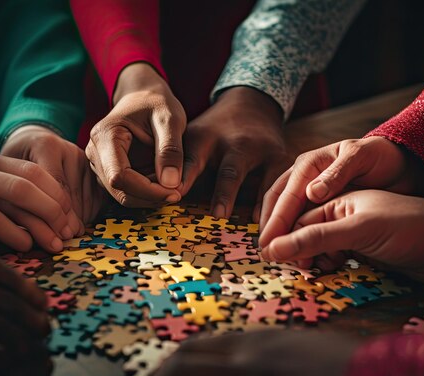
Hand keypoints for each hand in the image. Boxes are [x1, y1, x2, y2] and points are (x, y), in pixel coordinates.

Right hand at [0, 229, 49, 375]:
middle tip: (43, 333)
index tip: (42, 310)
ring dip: (23, 344)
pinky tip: (5, 367)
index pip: (12, 278)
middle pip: (11, 304)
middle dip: (35, 323)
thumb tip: (20, 288)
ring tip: (28, 351)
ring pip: (1, 329)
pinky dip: (0, 362)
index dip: (34, 299)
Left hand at [1, 125, 102, 233]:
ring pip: (85, 197)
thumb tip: (33, 234)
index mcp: (46, 146)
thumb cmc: (14, 162)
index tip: (55, 236)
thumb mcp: (8, 176)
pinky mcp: (92, 166)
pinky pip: (94, 196)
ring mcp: (83, 158)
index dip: (55, 215)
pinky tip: (77, 223)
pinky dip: (87, 212)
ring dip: (79, 219)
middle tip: (64, 241)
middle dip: (68, 221)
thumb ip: (17, 200)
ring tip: (70, 235)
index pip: (56, 187)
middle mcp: (69, 149)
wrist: (31, 140)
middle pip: (72, 194)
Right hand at [86, 62, 183, 206]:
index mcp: (105, 135)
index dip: (147, 191)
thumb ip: (170, 150)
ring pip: (122, 195)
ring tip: (172, 183)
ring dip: (149, 197)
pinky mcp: (107, 171)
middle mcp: (95, 152)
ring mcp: (98, 163)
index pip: (120, 177)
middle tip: (178, 193)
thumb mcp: (170, 119)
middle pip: (119, 190)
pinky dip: (145, 193)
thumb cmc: (156, 103)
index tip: (175, 193)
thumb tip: (171, 185)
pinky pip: (125, 191)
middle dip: (150, 197)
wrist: (143, 96)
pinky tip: (162, 181)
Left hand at [181, 86, 290, 220]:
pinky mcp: (279, 157)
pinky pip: (275, 183)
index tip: (175, 196)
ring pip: (266, 180)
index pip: (193, 161)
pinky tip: (263, 221)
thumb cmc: (213, 132)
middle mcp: (233, 143)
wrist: (252, 103)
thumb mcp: (193, 138)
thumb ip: (176, 166)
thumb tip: (145, 195)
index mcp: (204, 139)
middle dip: (224, 193)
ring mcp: (259, 150)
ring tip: (252, 225)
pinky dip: (270, 203)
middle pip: (229, 171)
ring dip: (257, 203)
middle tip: (217, 215)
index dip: (185, 179)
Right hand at [259, 136, 423, 247]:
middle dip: (270, 228)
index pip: (286, 194)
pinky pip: (297, 218)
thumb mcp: (362, 159)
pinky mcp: (316, 203)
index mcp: (308, 163)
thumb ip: (338, 174)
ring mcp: (307, 190)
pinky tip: (291, 247)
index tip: (270, 241)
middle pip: (276, 203)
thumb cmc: (381, 157)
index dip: (277, 219)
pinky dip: (291, 233)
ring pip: (283, 211)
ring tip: (275, 254)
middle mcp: (302, 176)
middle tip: (266, 253)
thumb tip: (311, 192)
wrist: (399, 163)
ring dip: (277, 232)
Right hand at [261, 190, 423, 282]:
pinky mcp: (358, 237)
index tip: (262, 251)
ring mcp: (348, 218)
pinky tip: (322, 269)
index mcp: (333, 183)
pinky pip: (329, 247)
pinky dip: (321, 258)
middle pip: (298, 218)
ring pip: (311, 234)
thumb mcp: (360, 228)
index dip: (276, 227)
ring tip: (299, 269)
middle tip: (274, 262)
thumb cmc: (412, 225)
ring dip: (303, 251)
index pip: (293, 204)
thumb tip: (275, 247)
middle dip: (285, 239)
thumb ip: (317, 236)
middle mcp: (337, 199)